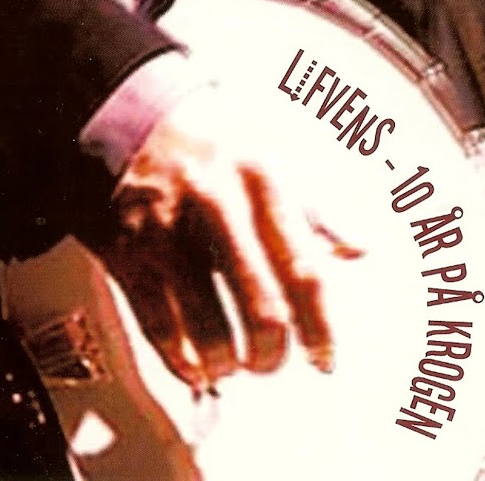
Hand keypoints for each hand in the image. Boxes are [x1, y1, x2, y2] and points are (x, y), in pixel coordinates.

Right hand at [88, 91, 354, 393]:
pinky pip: (156, 323)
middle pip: (262, 307)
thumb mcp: (268, 159)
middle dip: (271, 354)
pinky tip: (194, 367)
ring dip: (226, 362)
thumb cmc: (208, 145)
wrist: (126, 116)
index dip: (320, 326)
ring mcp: (168, 233)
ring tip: (233, 366)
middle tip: (272, 364)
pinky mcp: (126, 252)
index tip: (325, 357)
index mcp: (262, 182)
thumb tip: (358, 248)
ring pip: (208, 326)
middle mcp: (218, 206)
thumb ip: (313, 210)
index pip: (304, 269)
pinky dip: (178, 358)